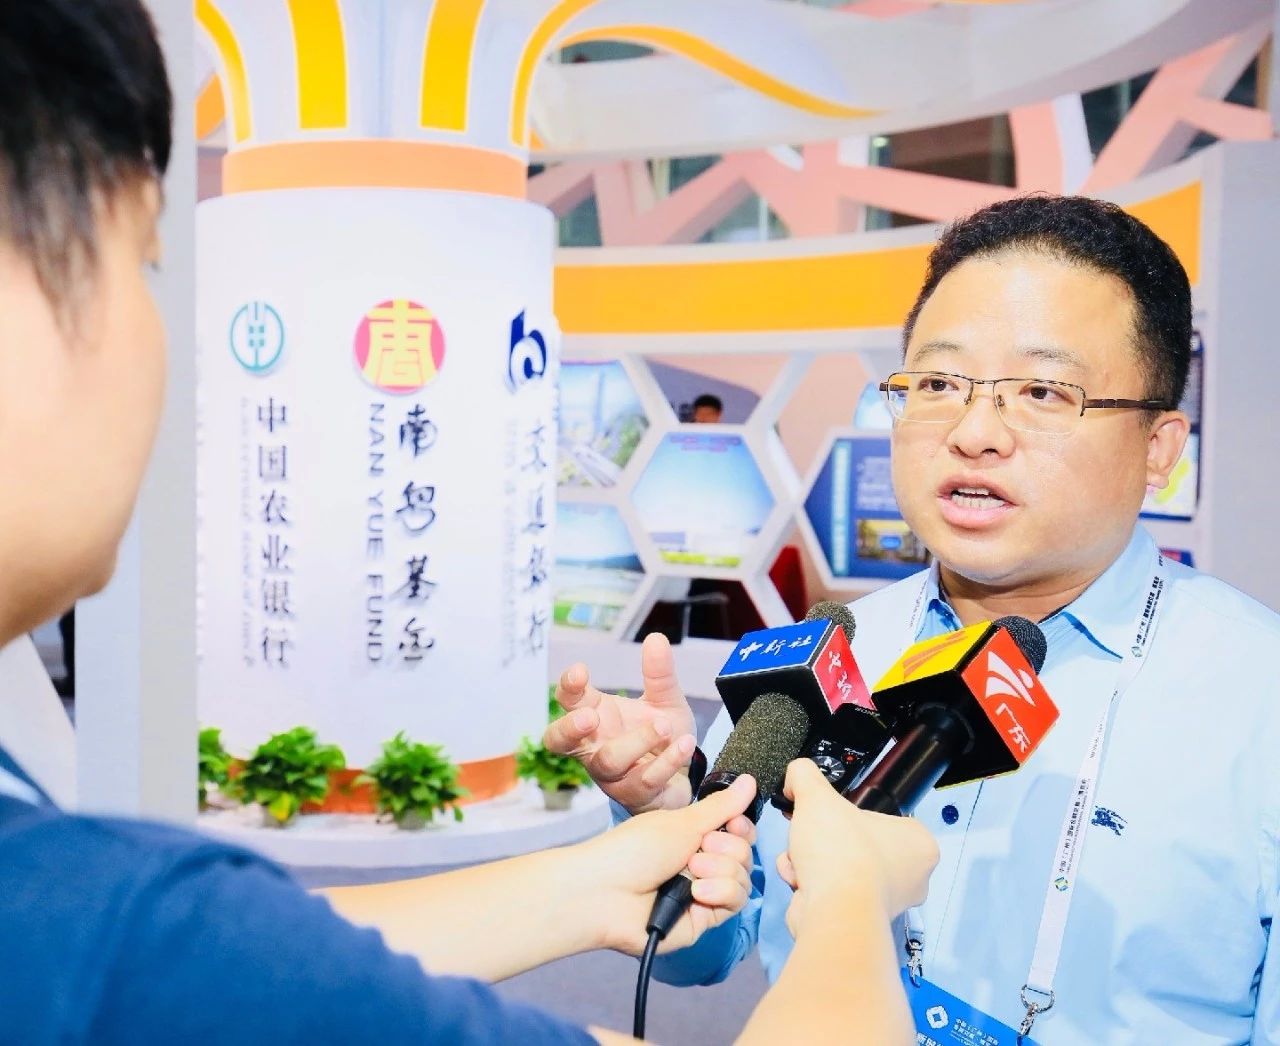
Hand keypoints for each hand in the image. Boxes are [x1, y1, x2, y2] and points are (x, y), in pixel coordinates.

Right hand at [545, 633, 697, 813]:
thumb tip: (656, 638)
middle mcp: (595, 746)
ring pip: (609, 761)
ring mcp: (612, 775)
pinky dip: (666, 761)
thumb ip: (659, 674)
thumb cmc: (662, 737)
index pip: (568, 701)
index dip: (568, 687)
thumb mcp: (665, 701)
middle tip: (591, 717)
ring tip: (663, 725)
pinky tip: (684, 744)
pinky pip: (644, 780)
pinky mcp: (635, 795)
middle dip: (570, 729)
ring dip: (636, 742)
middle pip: (559, 742)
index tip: (580, 671)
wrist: (686, 777)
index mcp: (596, 716)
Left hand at [574, 774, 757, 955]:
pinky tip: (695, 893)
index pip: (737, 832)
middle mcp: (700, 864)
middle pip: (744, 855)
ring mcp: (702, 893)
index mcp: (693, 837)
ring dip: (719, 870)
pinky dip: (719, 892)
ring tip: (689, 870)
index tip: (734, 823)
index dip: (742, 827)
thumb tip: (749, 781)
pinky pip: (734, 903)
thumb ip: (721, 807)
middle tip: (696, 849)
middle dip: (726, 849)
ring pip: (743, 879)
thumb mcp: (682, 822)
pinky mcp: (703, 920)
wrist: (606, 892)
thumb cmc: (633, 850)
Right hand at [777, 760, 938, 939]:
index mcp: (919, 844)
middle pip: (854, 844)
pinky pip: (831, 893)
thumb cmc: (841, 853)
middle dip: (823, 842)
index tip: (829, 817)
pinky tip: (802, 882)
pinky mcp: (861, 922)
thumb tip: (795, 775)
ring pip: (838, 868)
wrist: (832, 912)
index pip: (880, 817)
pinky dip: (811, 886)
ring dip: (811, 862)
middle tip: (811, 837)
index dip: (847, 815)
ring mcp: (887, 903)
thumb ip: (804, 774)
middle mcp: (912, 877)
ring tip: (802, 860)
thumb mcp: (817, 795)